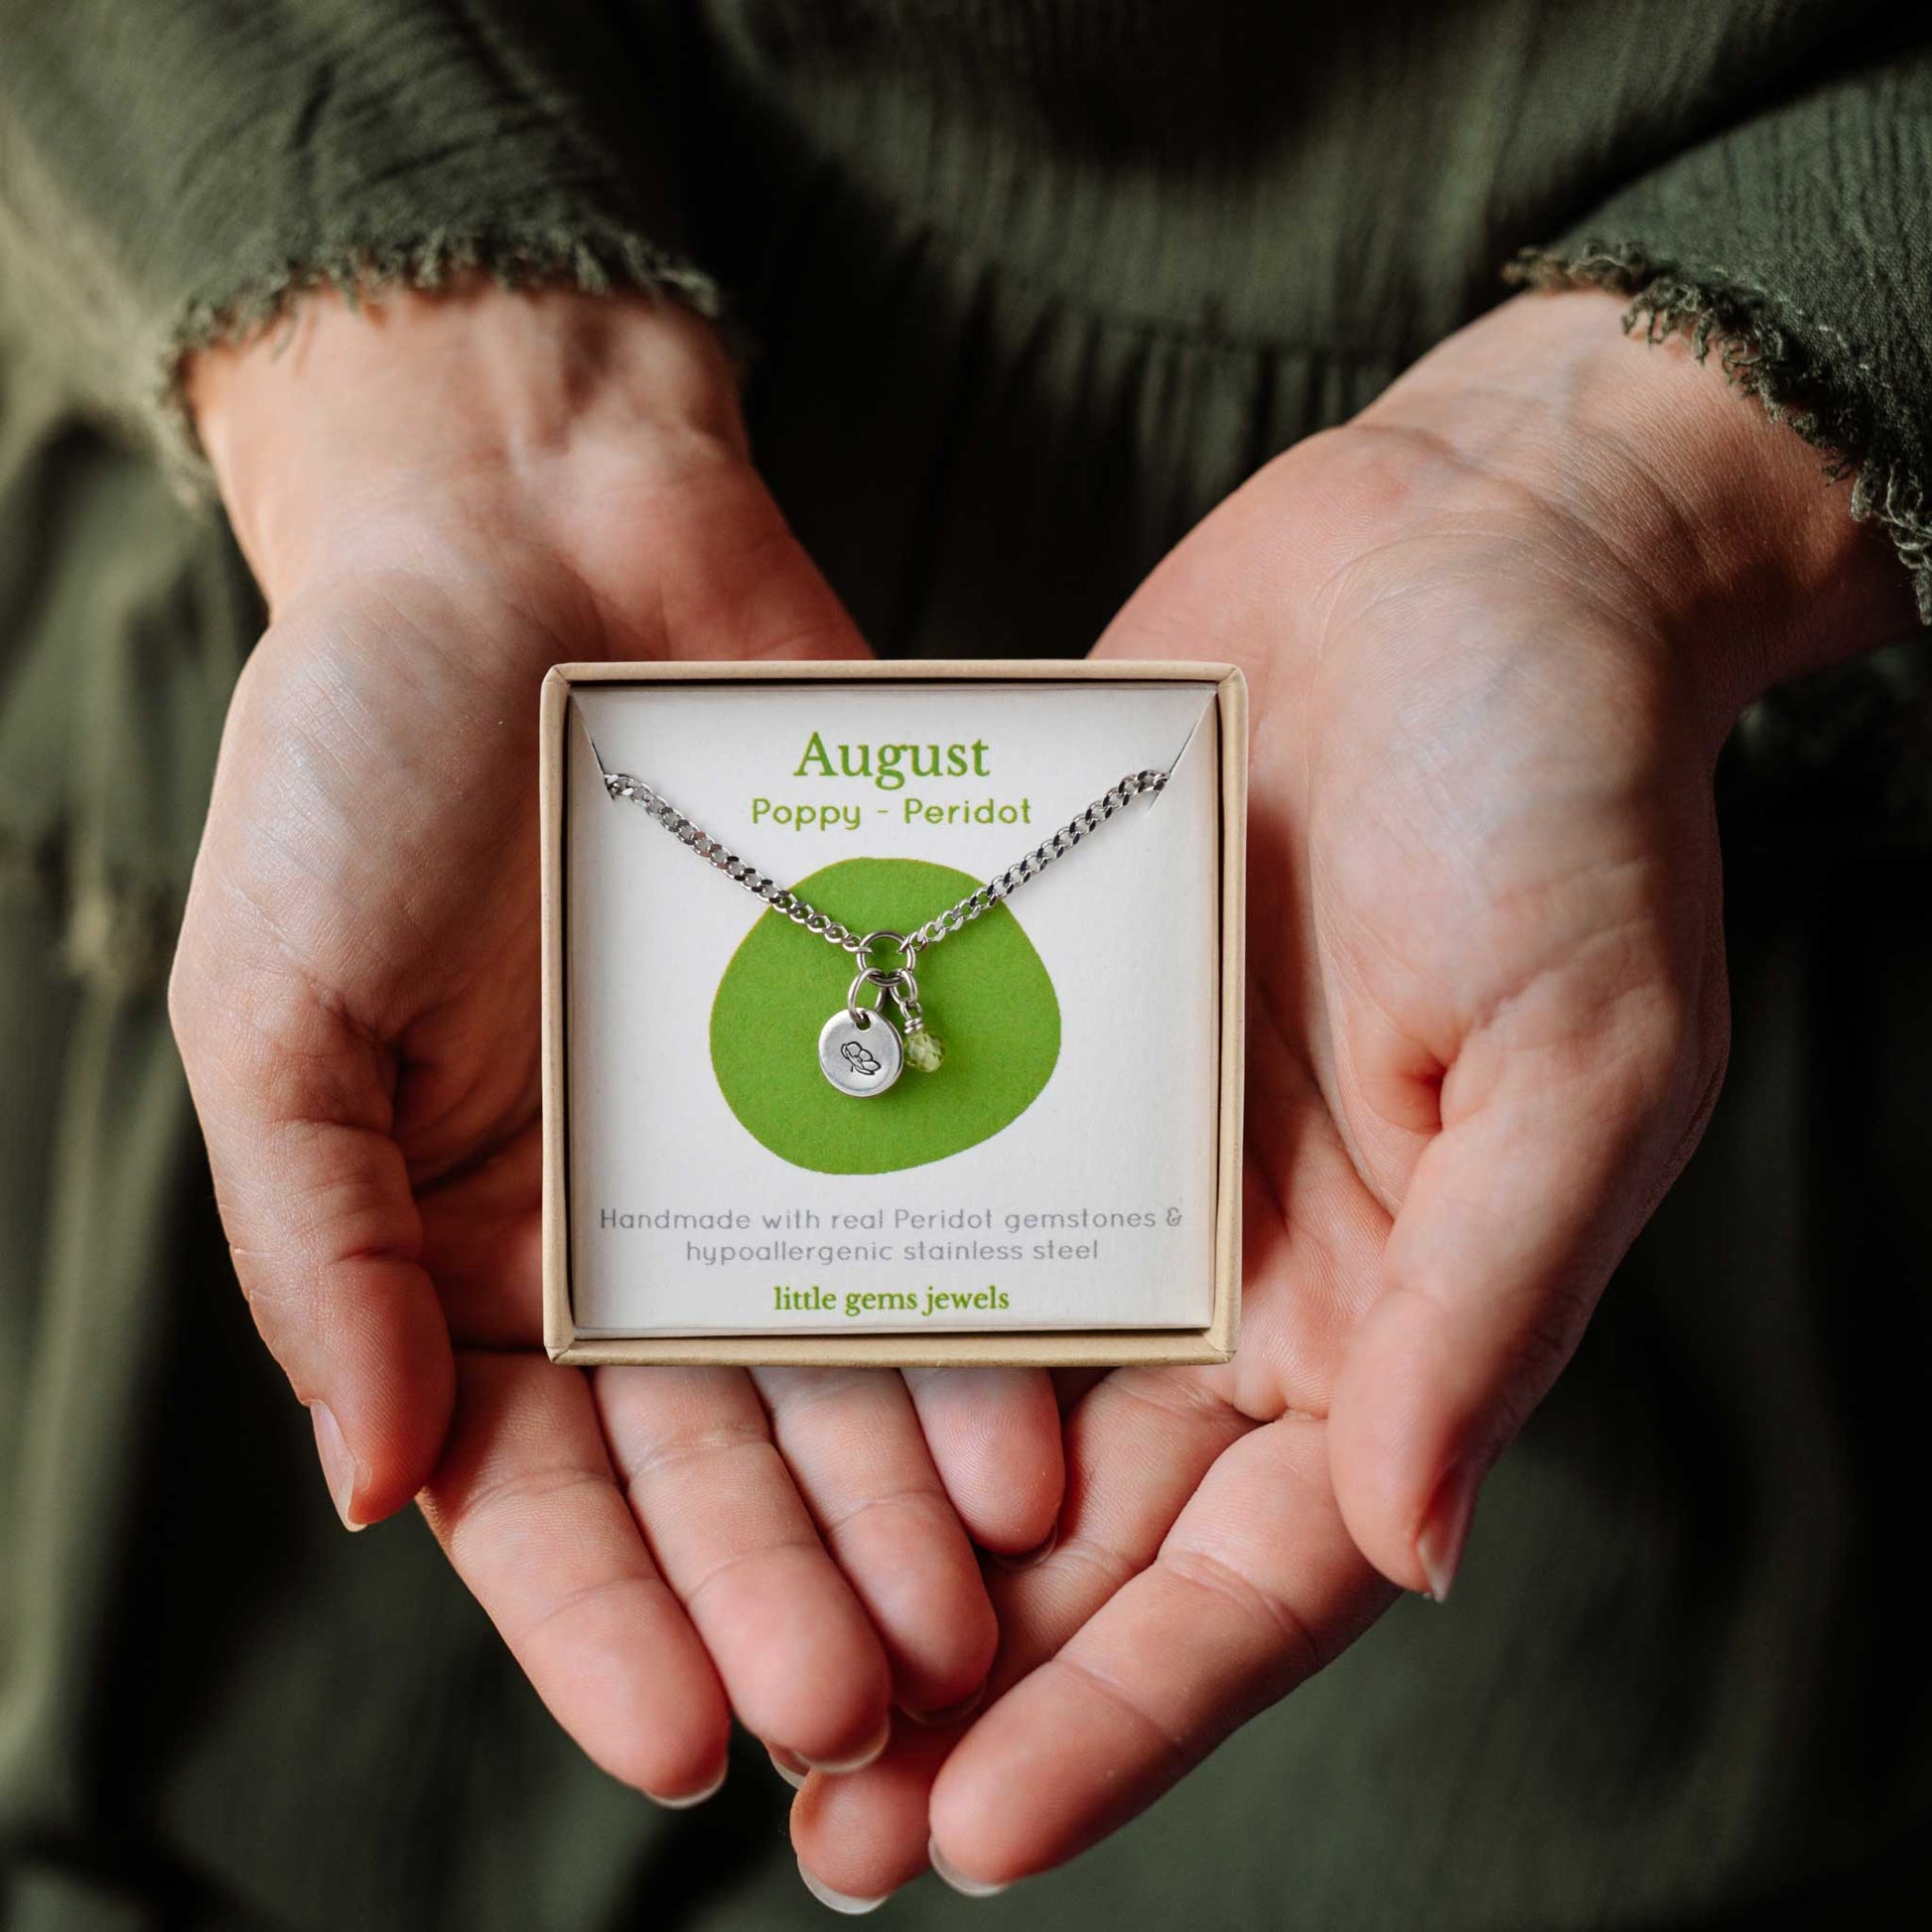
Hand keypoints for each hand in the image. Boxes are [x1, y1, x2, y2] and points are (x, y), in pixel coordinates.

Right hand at [169, 285, 1063, 1801]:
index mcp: (465, 1253)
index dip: (604, 1621)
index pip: (532, 1491)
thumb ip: (320, 1243)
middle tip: (869, 1709)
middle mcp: (628, 1234)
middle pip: (714, 1461)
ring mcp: (766, 1152)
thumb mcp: (276, 1004)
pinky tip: (1036, 1430)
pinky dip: (978, 1329)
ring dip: (900, 1503)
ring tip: (976, 1613)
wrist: (537, 537)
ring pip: (843, 1370)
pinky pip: (939, 1215)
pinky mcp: (886, 1061)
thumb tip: (371, 1485)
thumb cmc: (363, 760)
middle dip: (786, 1589)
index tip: (684, 1739)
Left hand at [790, 289, 1914, 1896]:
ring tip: (735, 1660)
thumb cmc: (1561, 798)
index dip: (1124, 1716)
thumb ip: (1489, 1302)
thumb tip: (1409, 1546)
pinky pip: (933, 1207)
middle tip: (811, 1820)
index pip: (1251, 1577)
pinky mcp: (1039, 1053)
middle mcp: (1248, 1277)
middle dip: (963, 1685)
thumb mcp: (1574, 1053)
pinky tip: (724, 1401)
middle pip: (1093, 1540)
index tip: (972, 1833)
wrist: (1457, 563)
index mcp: (1390, 1317)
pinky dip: (847, 1317)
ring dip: (871, 1541)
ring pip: (986, 1406)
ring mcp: (1130, 1171)